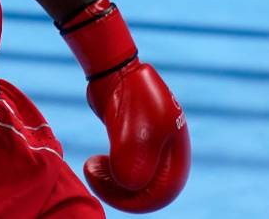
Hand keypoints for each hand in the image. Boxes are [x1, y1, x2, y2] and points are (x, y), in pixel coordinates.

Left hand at [59, 0, 190, 212]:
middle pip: (149, 189)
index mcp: (177, 151)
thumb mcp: (133, 132)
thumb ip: (133, 164)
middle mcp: (167, 151)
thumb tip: (128, 187)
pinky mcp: (132, 141)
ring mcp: (150, 146)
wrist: (114, 69)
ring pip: (134, 180)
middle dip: (121, 192)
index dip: (137, 200)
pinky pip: (124, 169)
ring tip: (91, 167)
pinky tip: (94, 161)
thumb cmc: (129, 97)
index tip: (110, 189)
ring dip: (112, 182)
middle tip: (95, 177)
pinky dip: (109, 172)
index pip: (164, 191)